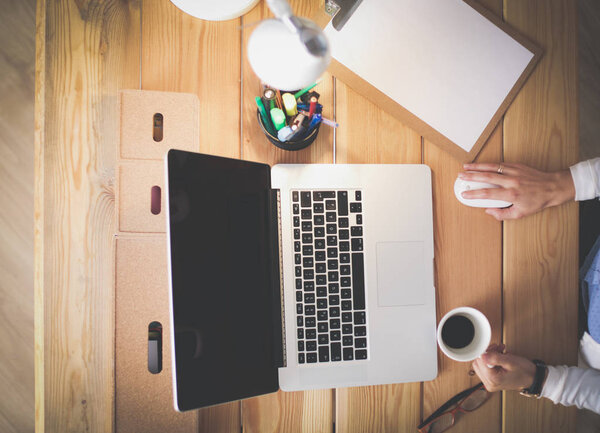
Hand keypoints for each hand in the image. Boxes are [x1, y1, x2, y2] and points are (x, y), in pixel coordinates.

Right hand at [459, 163, 574, 219]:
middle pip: (487, 177)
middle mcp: (512, 181)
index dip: (474, 194)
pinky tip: (481, 165)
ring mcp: (514, 171)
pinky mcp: (517, 165)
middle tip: (460, 176)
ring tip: (466, 166)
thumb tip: (489, 211)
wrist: (553, 187)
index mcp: (511, 194)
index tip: (465, 193)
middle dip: (471, 176)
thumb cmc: (537, 201)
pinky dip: (488, 164)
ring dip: (477, 166)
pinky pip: (500, 164)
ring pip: (492, 167)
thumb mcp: (521, 213)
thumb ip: (503, 214)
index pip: (488, 193)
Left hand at [471, 344, 536, 391]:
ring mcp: (489, 383)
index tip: (494, 348)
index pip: (479, 361)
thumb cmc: (524, 371)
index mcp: (493, 380)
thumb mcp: (510, 361)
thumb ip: (495, 358)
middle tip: (497, 349)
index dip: (486, 352)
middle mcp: (489, 383)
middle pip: (478, 363)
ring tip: (500, 352)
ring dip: (489, 355)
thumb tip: (482, 354)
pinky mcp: (491, 380)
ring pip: (481, 364)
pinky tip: (499, 356)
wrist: (532, 378)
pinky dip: (490, 360)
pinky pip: (485, 367)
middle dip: (487, 353)